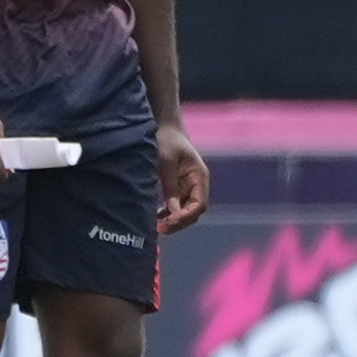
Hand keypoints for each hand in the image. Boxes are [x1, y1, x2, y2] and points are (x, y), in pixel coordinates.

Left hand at [150, 123, 212, 238]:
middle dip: (179, 222)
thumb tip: (173, 211)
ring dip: (173, 220)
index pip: (199, 204)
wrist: (164, 128)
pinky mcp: (178, 188)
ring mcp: (188, 187)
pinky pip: (177, 206)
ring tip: (157, 226)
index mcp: (199, 176)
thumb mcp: (167, 162)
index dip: (186, 216)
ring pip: (185, 211)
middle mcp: (197, 184)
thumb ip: (171, 186)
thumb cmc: (167, 140)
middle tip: (160, 229)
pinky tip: (157, 217)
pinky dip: (169, 214)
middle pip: (194, 211)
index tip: (169, 222)